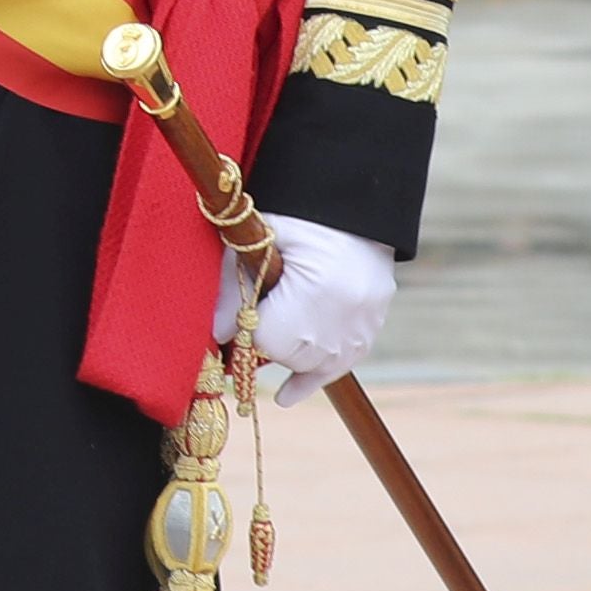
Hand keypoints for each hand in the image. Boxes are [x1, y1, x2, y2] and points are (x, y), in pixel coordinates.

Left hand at [213, 217, 397, 395]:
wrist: (355, 195)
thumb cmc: (300, 211)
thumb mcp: (260, 237)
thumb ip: (234, 285)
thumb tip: (215, 333)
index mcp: (317, 286)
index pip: (267, 336)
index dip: (241, 331)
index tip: (225, 327)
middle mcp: (347, 313)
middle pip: (292, 355)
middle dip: (265, 344)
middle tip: (244, 330)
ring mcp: (365, 321)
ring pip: (317, 364)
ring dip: (288, 358)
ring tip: (260, 353)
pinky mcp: (374, 322)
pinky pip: (344, 363)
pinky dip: (315, 376)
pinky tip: (287, 395)